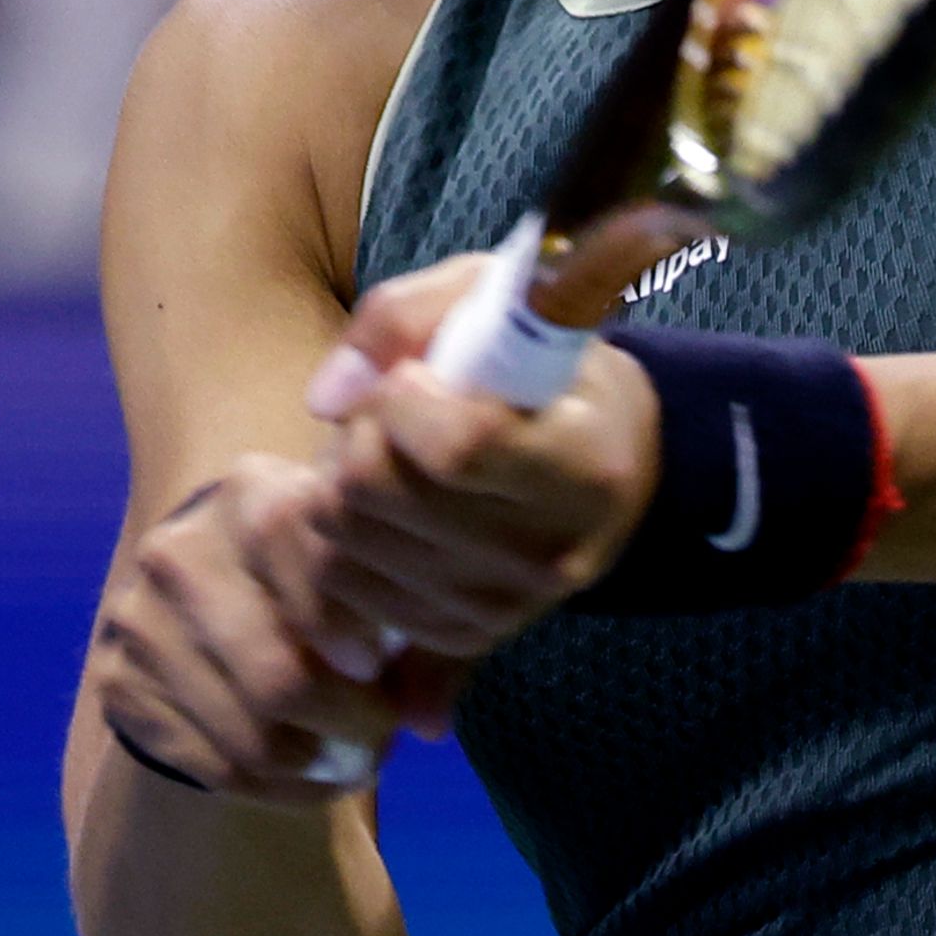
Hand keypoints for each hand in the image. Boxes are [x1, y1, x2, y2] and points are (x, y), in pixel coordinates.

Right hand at [89, 460, 457, 805]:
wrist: (214, 594)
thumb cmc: (324, 578)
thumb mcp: (360, 566)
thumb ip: (409, 621)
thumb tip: (426, 721)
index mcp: (250, 492)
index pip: (299, 556)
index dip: (349, 623)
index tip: (375, 666)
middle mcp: (180, 549)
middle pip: (278, 675)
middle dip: (350, 724)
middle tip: (383, 738)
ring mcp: (139, 618)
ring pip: (251, 734)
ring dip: (319, 766)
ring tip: (357, 763)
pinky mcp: (117, 682)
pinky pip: (216, 767)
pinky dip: (280, 789)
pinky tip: (312, 778)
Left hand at [299, 255, 663, 663]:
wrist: (608, 457)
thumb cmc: (547, 366)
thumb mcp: (497, 299)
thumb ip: (403, 317)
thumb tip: (326, 399)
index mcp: (585, 465)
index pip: (457, 446)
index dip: (405, 398)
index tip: (416, 376)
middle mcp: (549, 552)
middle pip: (379, 492)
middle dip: (361, 432)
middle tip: (392, 411)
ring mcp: (504, 606)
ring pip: (344, 540)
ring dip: (341, 482)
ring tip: (390, 455)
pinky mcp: (460, 636)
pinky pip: (341, 587)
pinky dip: (341, 536)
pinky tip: (384, 506)